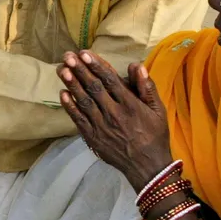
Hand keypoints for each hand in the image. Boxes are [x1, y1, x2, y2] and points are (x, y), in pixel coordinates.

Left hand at [58, 51, 173, 187]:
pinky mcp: (93, 137)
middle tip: (67, 56)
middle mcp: (114, 113)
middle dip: (79, 70)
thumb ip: (147, 88)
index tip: (85, 53)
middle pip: (93, 87)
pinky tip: (63, 93)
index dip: (96, 65)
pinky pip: (79, 119)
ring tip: (62, 69)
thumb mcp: (158, 110)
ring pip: (83, 101)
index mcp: (130, 104)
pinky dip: (70, 106)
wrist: (146, 166)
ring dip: (72, 84)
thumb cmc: (155, 135)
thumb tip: (136, 66)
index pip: (110, 80)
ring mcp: (101, 126)